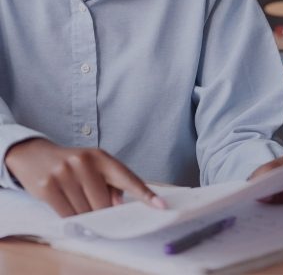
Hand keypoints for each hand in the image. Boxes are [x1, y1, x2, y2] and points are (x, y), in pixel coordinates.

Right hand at [5, 138, 166, 216]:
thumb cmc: (72, 164)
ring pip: (85, 211)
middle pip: (103, 203)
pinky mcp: (47, 186)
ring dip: (83, 213)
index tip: (160, 205)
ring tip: (74, 197)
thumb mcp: (94, 166)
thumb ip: (111, 184)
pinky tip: (65, 202)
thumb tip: (118, 205)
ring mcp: (65, 173)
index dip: (145, 194)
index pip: (127, 178)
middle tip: (91, 202)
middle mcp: (84, 162)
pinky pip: (66, 214)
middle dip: (100, 210)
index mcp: (102, 157)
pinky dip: (69, 216)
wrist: (35, 154)